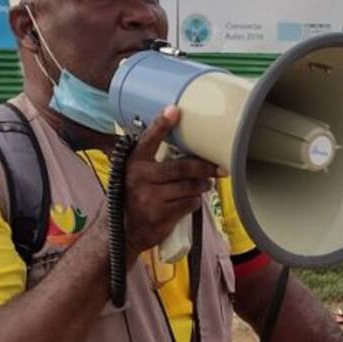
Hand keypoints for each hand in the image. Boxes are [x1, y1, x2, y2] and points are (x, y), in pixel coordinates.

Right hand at [124, 106, 220, 257]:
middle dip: (204, 167)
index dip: (162, 124)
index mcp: (135, 162)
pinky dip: (195, 202)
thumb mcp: (138, 175)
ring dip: (202, 186)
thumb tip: (189, 148)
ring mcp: (149, 197)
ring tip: (205, 185)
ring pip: (189, 187)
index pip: (149, 139)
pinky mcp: (160, 215)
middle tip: (219, 167)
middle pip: (182, 168)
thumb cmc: (136, 197)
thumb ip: (155, 162)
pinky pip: (188, 204)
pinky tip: (191, 201)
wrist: (124, 230)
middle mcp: (140, 177)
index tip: (175, 110)